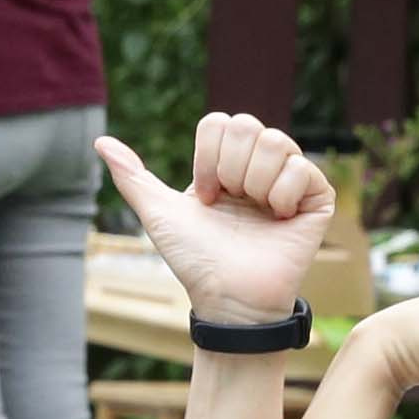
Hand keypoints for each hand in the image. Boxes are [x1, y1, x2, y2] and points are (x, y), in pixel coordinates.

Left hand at [94, 112, 332, 326]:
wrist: (228, 297)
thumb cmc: (196, 260)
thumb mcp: (159, 214)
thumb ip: (132, 177)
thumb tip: (100, 143)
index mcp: (227, 162)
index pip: (220, 122)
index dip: (206, 158)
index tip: (205, 197)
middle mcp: (260, 164)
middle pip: (247, 124)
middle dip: (229, 169)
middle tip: (230, 204)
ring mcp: (291, 179)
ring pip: (276, 142)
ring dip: (254, 184)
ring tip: (255, 214)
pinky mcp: (318, 197)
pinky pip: (302, 168)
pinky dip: (282, 196)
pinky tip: (279, 220)